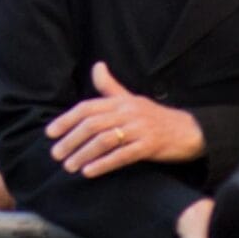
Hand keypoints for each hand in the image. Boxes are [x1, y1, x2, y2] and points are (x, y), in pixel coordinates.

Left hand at [47, 62, 205, 177]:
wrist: (188, 131)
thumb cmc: (155, 116)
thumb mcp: (132, 99)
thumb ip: (110, 87)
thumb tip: (96, 66)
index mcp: (120, 101)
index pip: (87, 108)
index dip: (66, 120)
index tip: (50, 133)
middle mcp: (127, 112)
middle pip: (92, 124)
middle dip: (70, 140)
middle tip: (55, 154)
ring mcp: (139, 129)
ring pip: (104, 141)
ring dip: (83, 154)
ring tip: (69, 166)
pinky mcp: (149, 146)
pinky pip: (122, 155)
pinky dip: (103, 164)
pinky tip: (89, 172)